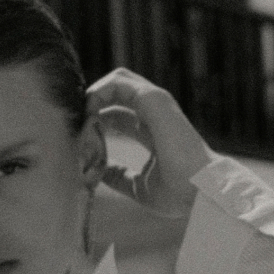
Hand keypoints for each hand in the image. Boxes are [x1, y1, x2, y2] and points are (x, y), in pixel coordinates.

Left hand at [82, 68, 212, 225]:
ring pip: (118, 80)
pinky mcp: (154, 99)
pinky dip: (99, 92)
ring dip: (94, 95)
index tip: (79, 136)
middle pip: (118, 93)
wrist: (198, 191)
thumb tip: (99, 173)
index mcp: (154, 131)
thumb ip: (120, 176)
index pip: (120, 116)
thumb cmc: (177, 192)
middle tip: (75, 122)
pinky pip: (119, 82)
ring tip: (79, 116)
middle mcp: (155, 113)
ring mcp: (156, 103)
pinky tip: (88, 110)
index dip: (97, 121)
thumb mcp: (138, 186)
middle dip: (93, 103)